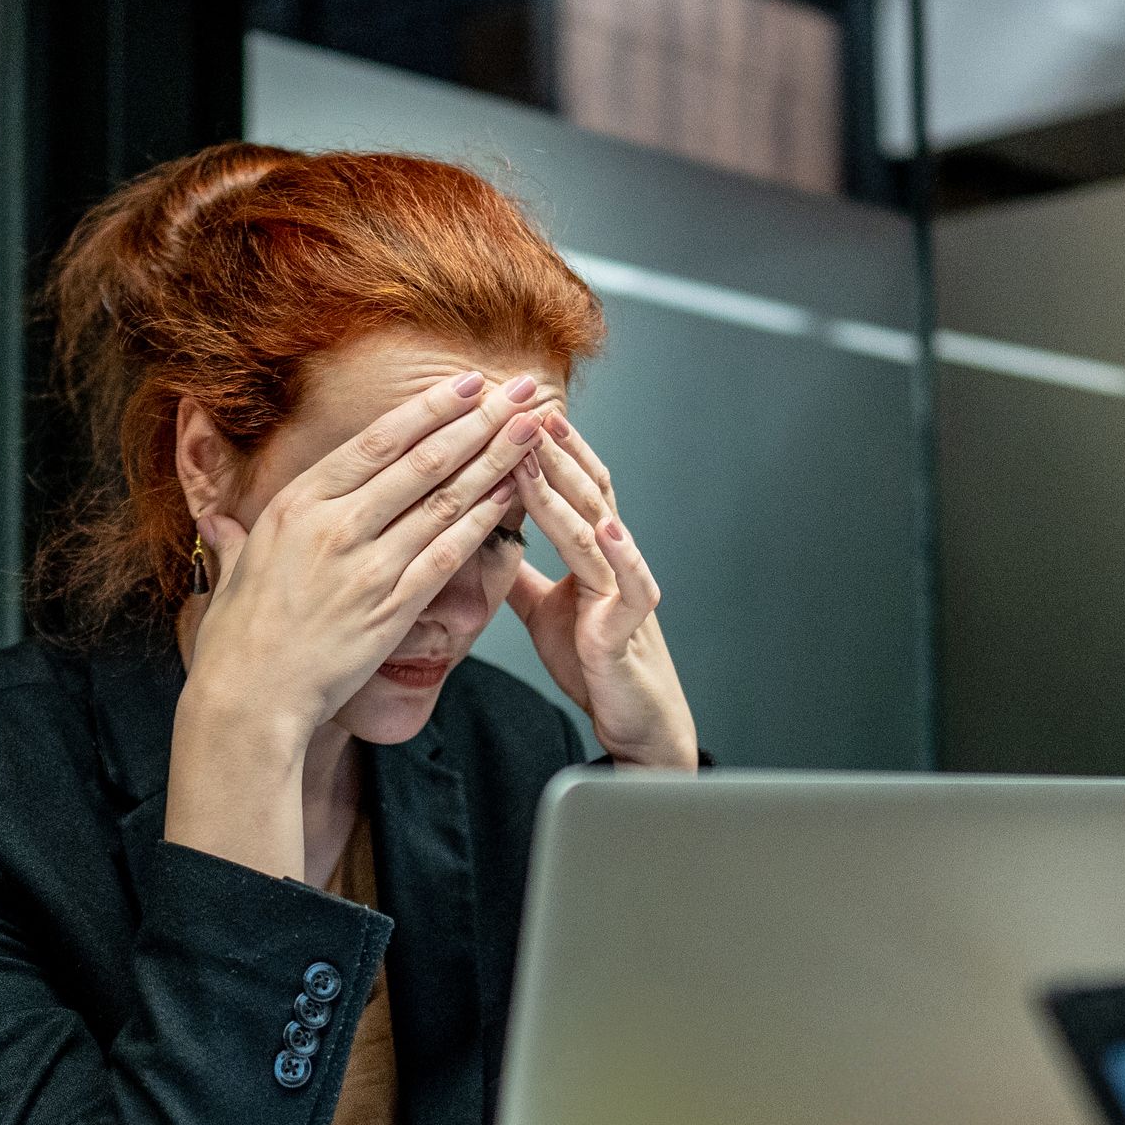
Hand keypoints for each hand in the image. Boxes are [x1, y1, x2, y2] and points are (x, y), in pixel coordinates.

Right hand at [166, 373, 550, 879]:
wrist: (247, 699)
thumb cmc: (238, 640)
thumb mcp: (234, 571)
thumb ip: (237, 537)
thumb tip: (219, 519)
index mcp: (297, 504)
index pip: (376, 442)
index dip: (429, 409)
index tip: (466, 385)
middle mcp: (335, 525)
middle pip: (423, 460)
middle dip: (479, 419)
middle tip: (520, 390)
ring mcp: (368, 565)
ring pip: (445, 499)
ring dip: (495, 458)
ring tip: (532, 429)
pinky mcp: (392, 606)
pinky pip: (449, 554)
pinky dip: (484, 521)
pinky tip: (512, 496)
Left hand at [507, 412, 699, 769]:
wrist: (634, 720)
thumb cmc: (595, 663)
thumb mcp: (545, 611)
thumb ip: (523, 575)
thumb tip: (491, 543)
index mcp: (594, 553)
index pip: (573, 486)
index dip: (548, 447)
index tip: (514, 407)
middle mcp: (615, 561)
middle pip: (583, 491)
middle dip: (550, 448)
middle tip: (521, 404)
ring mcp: (625, 590)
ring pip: (596, 527)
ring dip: (566, 486)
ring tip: (541, 449)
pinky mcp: (630, 629)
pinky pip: (630, 585)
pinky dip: (620, 554)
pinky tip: (606, 526)